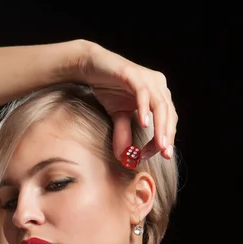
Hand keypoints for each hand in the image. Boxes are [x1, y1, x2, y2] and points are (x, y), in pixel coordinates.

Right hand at [73, 41, 176, 160]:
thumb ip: (124, 133)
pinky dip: (144, 109)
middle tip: (164, 153)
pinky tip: (144, 124)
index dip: (166, 137)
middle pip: (169, 113)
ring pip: (160, 105)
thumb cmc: (108, 88)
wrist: (92, 67)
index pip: (169, 119)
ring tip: (158, 145)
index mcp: (159, 93)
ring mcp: (147, 78)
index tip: (159, 155)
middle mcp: (158, 84)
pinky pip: (143, 93)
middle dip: (167, 135)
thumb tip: (124, 157)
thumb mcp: (118, 116)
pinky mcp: (133, 74)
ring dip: (160, 126)